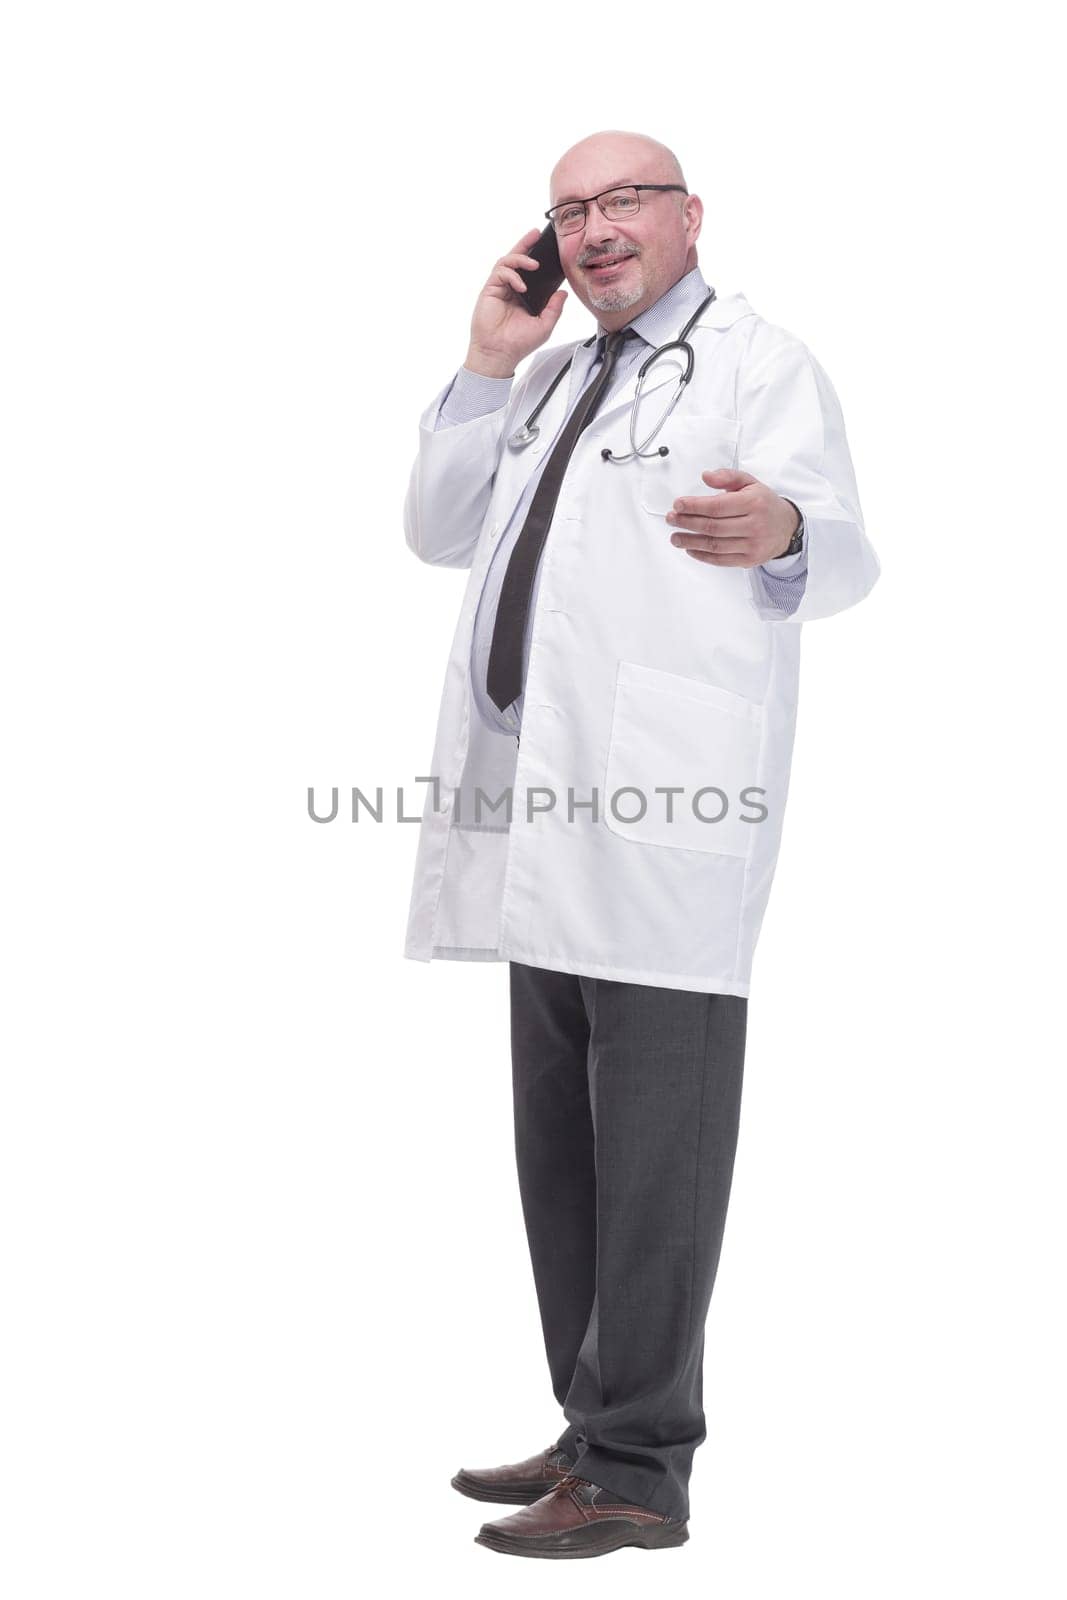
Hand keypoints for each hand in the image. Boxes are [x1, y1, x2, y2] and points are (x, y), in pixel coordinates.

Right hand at [465, 229, 567, 378]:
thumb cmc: (519, 343)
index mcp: (524, 295)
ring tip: (534, 264)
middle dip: (526, 244)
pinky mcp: (489, 290)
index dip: (538, 257)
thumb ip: (554, 308)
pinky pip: (500, 272)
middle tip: (536, 233)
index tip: (550, 248)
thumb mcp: (544, 325)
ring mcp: (499, 288)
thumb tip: (563, 293)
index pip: (531, 271)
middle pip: (517, 259)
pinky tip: (521, 285)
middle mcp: (511, 289)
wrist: (500, 354)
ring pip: (507, 261)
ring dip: (520, 258)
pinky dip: (512, 274)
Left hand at [665, 468, 800, 566]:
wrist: (787, 527)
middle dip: (687, 523)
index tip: (678, 505)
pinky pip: (721, 560)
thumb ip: (727, 476)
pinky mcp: (749, 559)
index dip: (694, 506)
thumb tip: (706, 476)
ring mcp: (752, 544)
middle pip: (713, 526)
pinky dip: (702, 555)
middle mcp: (754, 524)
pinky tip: (691, 549)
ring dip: (690, 542)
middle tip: (671, 519)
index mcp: (754, 502)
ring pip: (714, 545)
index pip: (717, 506)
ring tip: (675, 537)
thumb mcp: (750, 483)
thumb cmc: (765, 504)